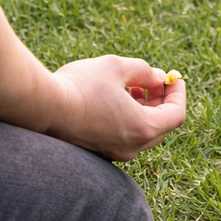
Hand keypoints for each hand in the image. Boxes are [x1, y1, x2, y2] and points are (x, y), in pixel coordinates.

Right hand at [51, 55, 186, 161]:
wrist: (42, 107)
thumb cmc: (79, 85)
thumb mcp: (116, 67)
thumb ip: (144, 70)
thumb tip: (158, 77)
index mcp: (142, 128)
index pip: (176, 115)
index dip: (178, 94)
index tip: (174, 78)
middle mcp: (132, 147)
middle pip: (161, 125)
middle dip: (161, 101)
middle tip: (152, 80)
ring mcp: (115, 153)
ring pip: (142, 132)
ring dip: (143, 108)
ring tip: (132, 86)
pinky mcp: (99, 152)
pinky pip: (124, 136)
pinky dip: (128, 118)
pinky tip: (113, 99)